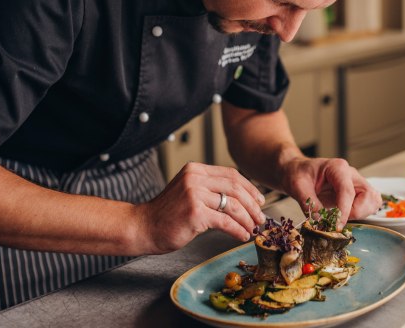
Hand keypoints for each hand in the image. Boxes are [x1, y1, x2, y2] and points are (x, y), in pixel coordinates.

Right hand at [132, 162, 265, 253]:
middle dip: (252, 205)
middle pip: (235, 188)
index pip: (231, 175)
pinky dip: (238, 229)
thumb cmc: (166, 214)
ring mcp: (194, 194)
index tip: (259, 201)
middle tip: (260, 218)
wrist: (143, 227)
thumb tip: (240, 198)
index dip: (250, 188)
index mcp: (195, 170)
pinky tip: (242, 235)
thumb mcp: (188, 192)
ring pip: (233, 205)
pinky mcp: (195, 213)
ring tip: (253, 228)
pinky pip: (225, 221)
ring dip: (247, 219)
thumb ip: (209, 189)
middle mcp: (195, 178)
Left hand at [280, 157, 381, 227]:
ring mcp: (356, 183)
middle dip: (356, 211)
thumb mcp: (297, 186)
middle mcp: (351, 174)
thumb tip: (320, 221)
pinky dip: (362, 213)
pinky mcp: (357, 193)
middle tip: (337, 219)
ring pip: (372, 201)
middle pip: (368, 195)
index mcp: (337, 168)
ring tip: (340, 216)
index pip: (348, 191)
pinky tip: (345, 215)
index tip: (336, 225)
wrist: (298, 172)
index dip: (344, 211)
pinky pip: (369, 204)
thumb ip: (309, 203)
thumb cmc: (298, 174)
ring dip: (360, 213)